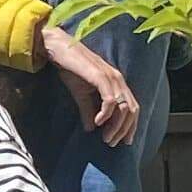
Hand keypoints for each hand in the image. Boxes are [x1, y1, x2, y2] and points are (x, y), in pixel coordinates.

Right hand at [38, 23, 139, 146]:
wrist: (59, 49)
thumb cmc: (70, 68)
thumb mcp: (80, 93)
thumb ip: (88, 110)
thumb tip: (91, 129)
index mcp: (117, 82)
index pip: (132, 107)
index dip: (130, 126)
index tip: (123, 141)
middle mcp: (118, 79)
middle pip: (131, 110)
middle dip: (124, 130)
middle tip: (112, 143)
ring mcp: (111, 77)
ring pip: (123, 107)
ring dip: (116, 126)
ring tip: (106, 138)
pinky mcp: (101, 77)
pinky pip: (109, 101)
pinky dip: (106, 115)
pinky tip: (97, 123)